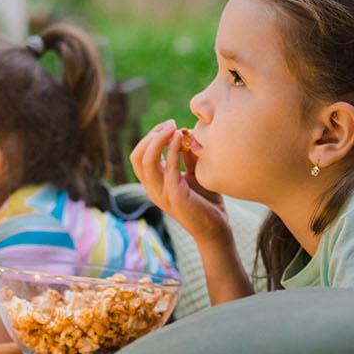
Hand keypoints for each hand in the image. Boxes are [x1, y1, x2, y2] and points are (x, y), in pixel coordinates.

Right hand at [130, 119, 228, 242]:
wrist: (215, 229)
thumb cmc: (205, 202)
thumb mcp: (194, 174)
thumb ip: (187, 157)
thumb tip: (187, 134)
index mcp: (154, 183)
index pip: (139, 155)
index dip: (151, 137)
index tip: (170, 125)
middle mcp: (153, 188)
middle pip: (137, 156)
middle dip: (152, 135)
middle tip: (170, 124)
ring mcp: (161, 193)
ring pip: (145, 161)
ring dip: (157, 140)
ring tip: (173, 128)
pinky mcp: (174, 195)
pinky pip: (167, 168)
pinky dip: (171, 150)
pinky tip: (180, 138)